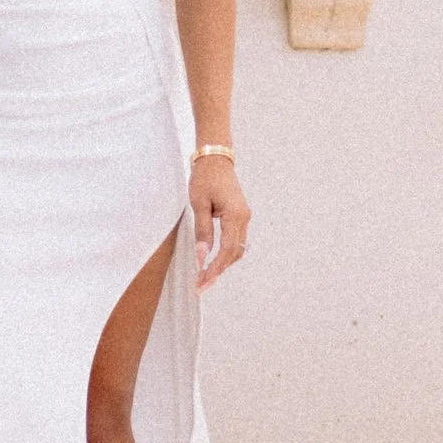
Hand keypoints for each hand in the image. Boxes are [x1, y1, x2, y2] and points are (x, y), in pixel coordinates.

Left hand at [189, 147, 249, 287]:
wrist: (215, 158)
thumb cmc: (205, 177)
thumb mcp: (199, 203)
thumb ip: (202, 231)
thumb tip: (202, 256)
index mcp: (236, 215)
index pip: (227, 249)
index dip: (215, 267)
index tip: (203, 280)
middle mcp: (244, 218)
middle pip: (234, 253)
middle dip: (218, 270)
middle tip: (201, 285)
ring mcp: (244, 217)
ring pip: (236, 248)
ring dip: (222, 263)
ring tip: (205, 276)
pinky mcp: (240, 216)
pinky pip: (235, 240)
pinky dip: (225, 253)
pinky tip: (213, 261)